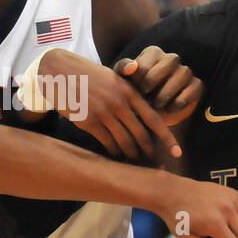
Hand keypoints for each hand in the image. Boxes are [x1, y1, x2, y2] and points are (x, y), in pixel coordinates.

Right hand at [36, 47, 181, 161]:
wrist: (61, 71)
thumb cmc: (90, 76)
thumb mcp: (114, 78)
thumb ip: (131, 91)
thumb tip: (145, 104)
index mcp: (129, 91)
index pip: (155, 119)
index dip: (167, 139)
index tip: (177, 153)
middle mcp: (119, 102)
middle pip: (142, 135)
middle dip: (150, 153)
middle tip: (155, 165)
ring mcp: (103, 112)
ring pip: (125, 142)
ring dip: (132, 156)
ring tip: (136, 164)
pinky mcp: (88, 121)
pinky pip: (107, 143)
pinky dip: (114, 153)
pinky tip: (117, 158)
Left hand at [114, 45, 204, 126]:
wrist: (151, 114)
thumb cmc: (135, 93)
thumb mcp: (124, 81)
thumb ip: (123, 69)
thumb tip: (132, 67)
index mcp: (152, 53)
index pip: (146, 61)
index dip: (137, 79)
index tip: (133, 90)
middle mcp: (171, 58)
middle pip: (168, 62)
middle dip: (153, 81)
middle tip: (144, 95)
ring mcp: (186, 71)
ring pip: (183, 73)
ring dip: (167, 91)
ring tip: (156, 104)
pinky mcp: (197, 85)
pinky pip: (194, 88)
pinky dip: (182, 100)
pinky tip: (170, 108)